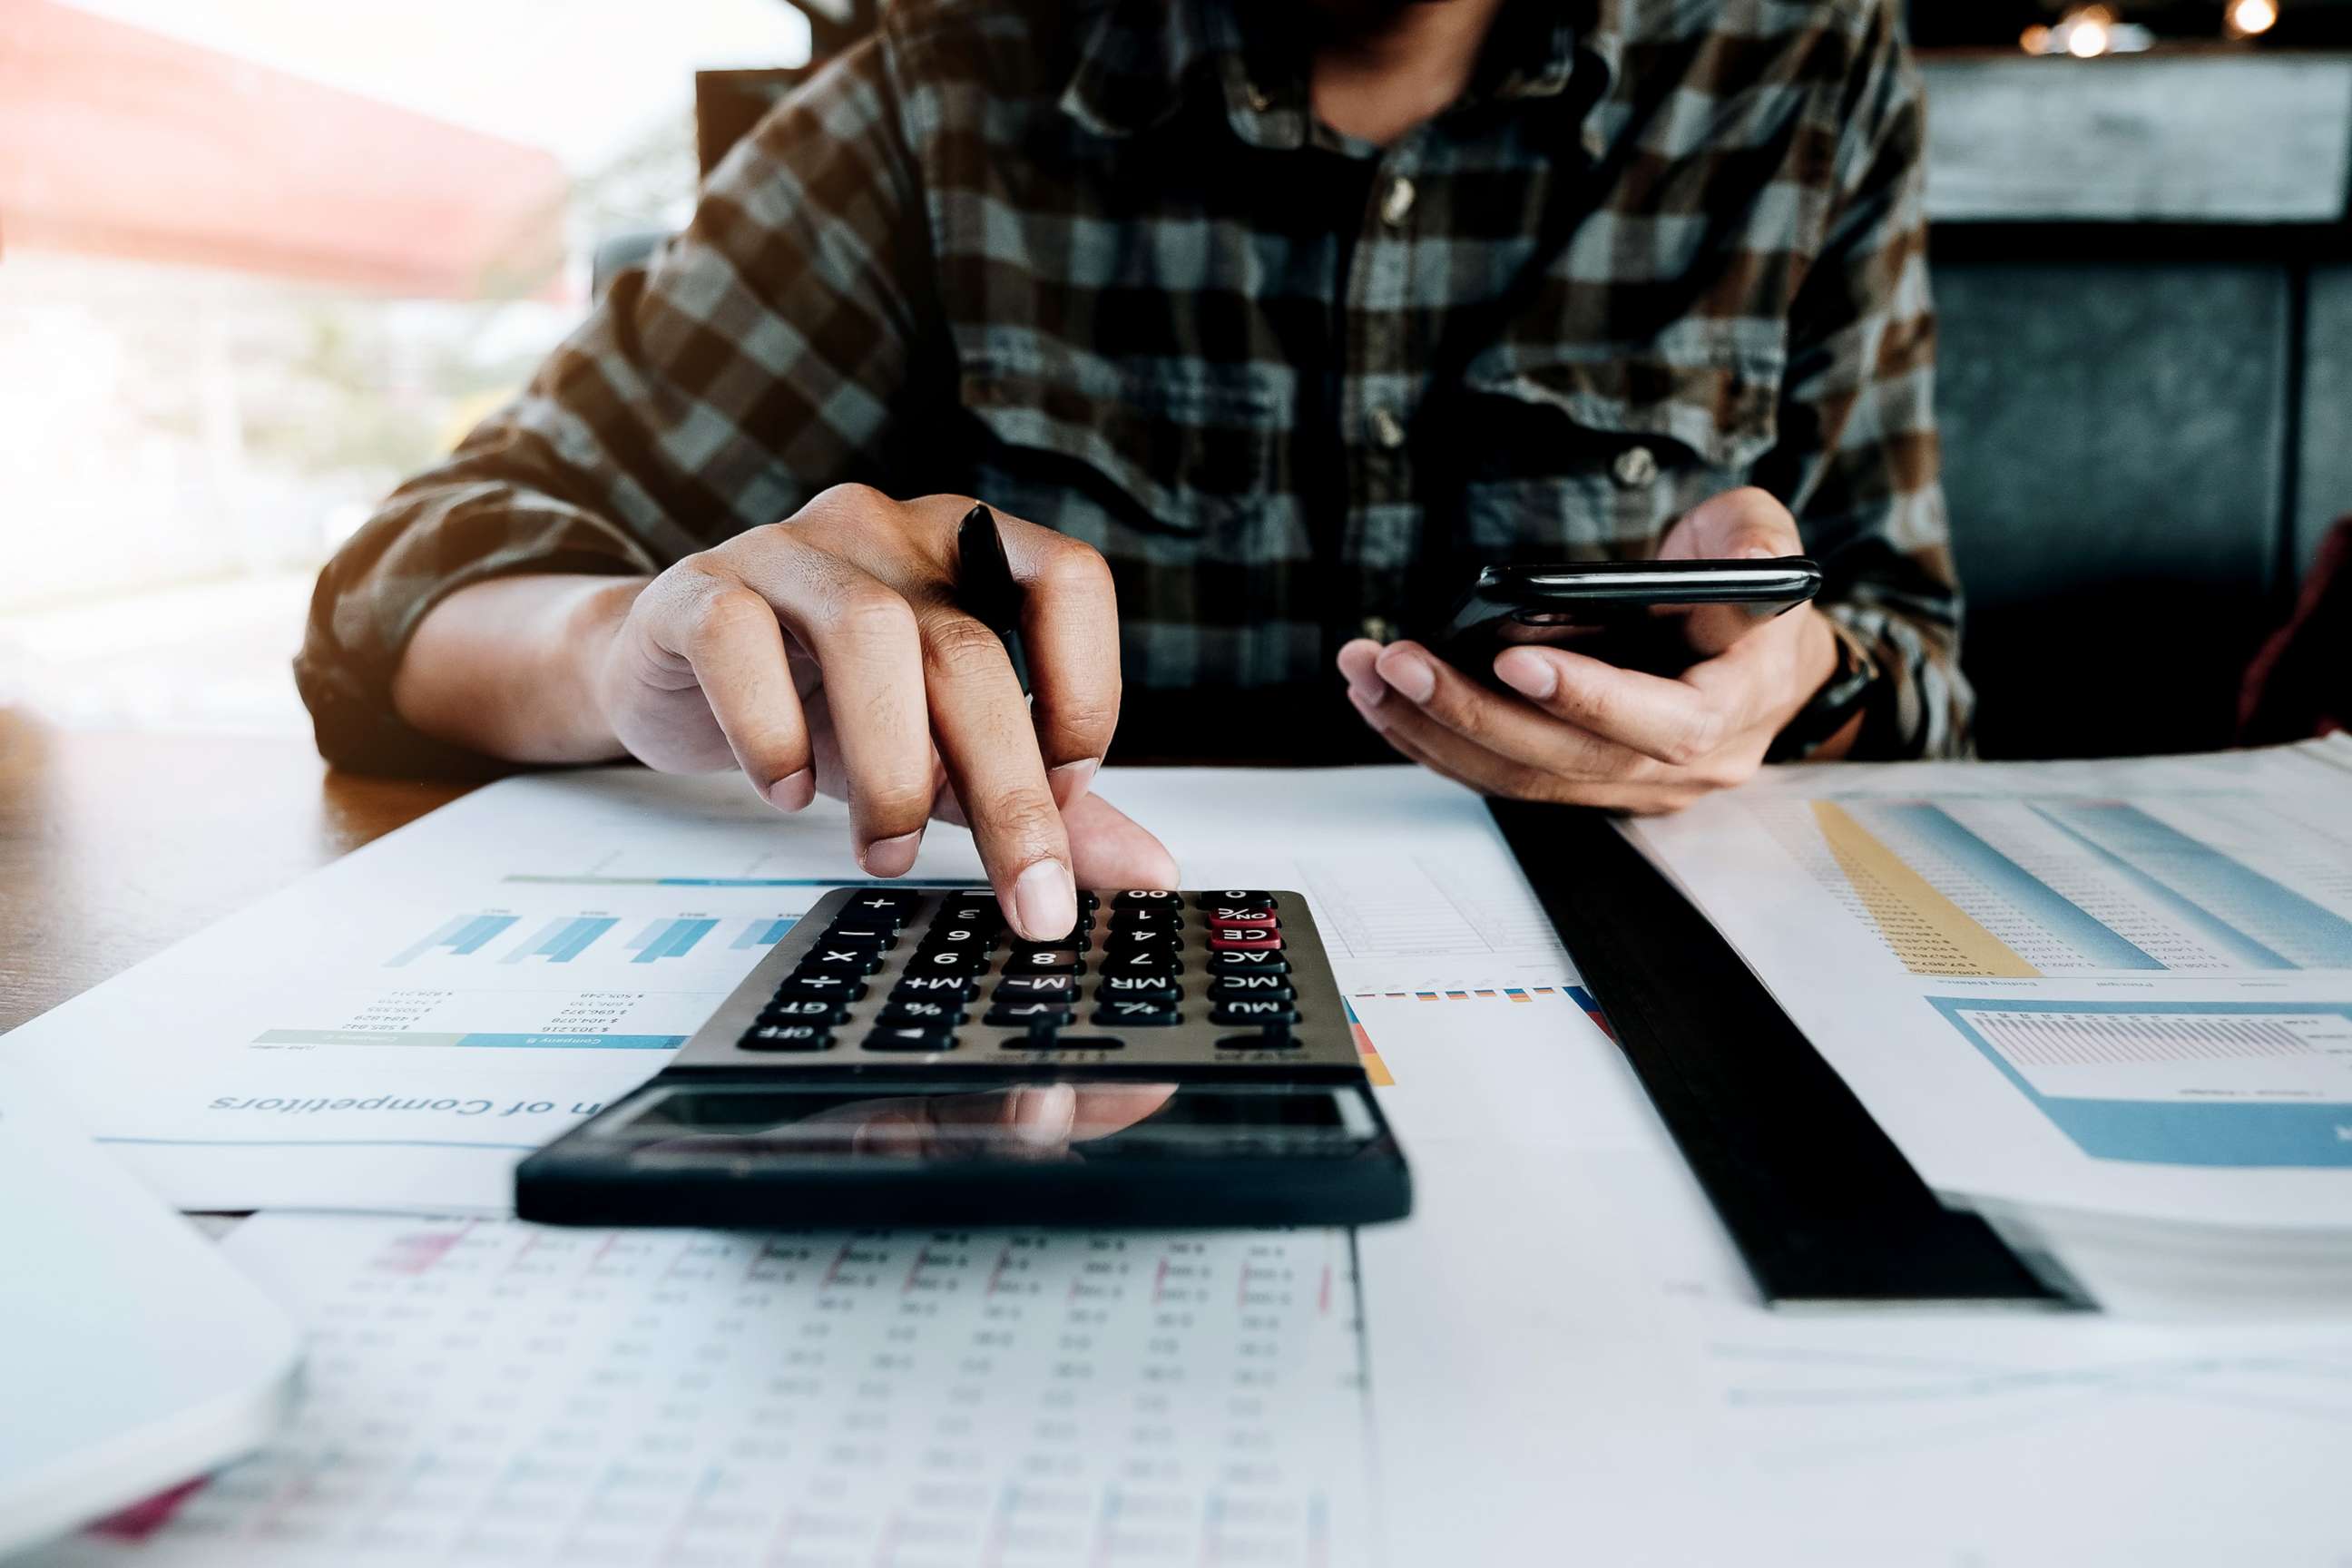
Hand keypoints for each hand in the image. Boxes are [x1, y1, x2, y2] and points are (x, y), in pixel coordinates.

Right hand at [597, 485, 1176, 936]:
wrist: (674, 673)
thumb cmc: (825, 699)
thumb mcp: (947, 751)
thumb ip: (1043, 801)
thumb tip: (1148, 873)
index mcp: (969, 547)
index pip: (1069, 580)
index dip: (1086, 688)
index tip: (1069, 790)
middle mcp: (888, 529)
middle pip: (969, 647)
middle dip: (1006, 787)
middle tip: (1023, 891)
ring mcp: (790, 550)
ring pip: (868, 634)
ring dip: (892, 765)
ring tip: (887, 845)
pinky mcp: (699, 589)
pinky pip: (739, 638)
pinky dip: (770, 729)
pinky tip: (786, 791)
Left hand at [1336, 488, 1844, 813]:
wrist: (1755, 651)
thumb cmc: (1748, 586)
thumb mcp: (1765, 540)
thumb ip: (1758, 542)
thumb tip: (1748, 557)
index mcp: (1737, 705)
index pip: (1664, 722)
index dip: (1588, 697)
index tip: (1511, 659)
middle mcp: (1685, 765)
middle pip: (1568, 758)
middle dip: (1472, 711)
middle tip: (1399, 661)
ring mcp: (1632, 783)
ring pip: (1524, 775)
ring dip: (1434, 730)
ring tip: (1369, 676)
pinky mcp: (1586, 781)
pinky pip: (1505, 775)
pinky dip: (1438, 743)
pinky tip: (1384, 702)